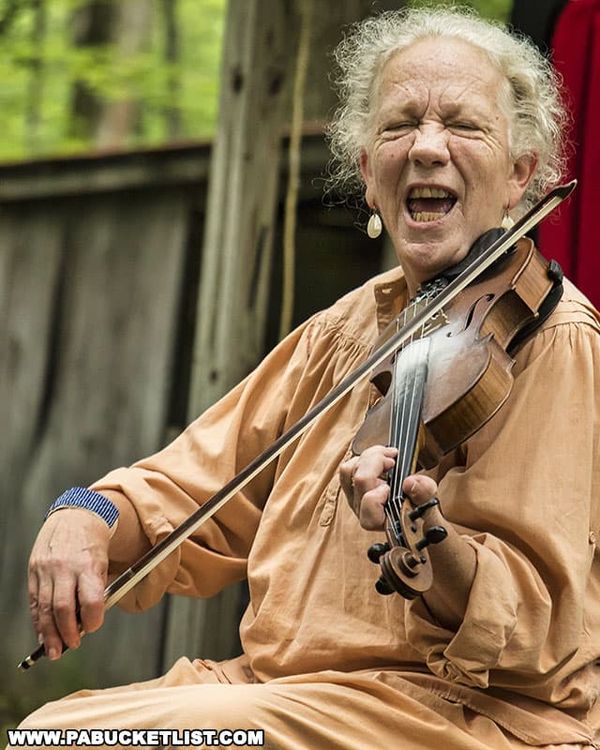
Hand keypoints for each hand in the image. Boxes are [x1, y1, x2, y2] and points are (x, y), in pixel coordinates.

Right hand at [28, 509, 109, 659]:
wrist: (75, 516)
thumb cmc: (92, 544)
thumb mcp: (103, 562)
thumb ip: (96, 589)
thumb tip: (88, 621)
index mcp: (87, 564)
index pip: (90, 599)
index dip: (92, 619)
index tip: (93, 627)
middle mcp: (64, 567)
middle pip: (63, 608)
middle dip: (66, 633)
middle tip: (72, 645)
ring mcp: (46, 569)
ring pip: (44, 608)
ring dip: (48, 634)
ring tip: (54, 650)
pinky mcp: (33, 571)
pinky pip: (34, 601)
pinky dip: (38, 620)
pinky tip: (43, 633)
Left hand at [340, 445, 438, 529]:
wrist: (415, 511)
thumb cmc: (422, 511)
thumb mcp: (431, 504)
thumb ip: (425, 494)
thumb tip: (409, 482)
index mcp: (382, 522)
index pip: (369, 511)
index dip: (378, 495)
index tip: (391, 486)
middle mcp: (364, 512)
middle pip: (360, 481)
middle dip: (377, 462)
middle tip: (393, 458)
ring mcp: (356, 499)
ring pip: (349, 471)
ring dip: (369, 457)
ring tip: (387, 456)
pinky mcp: (352, 487)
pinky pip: (347, 468)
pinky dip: (363, 457)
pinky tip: (380, 458)